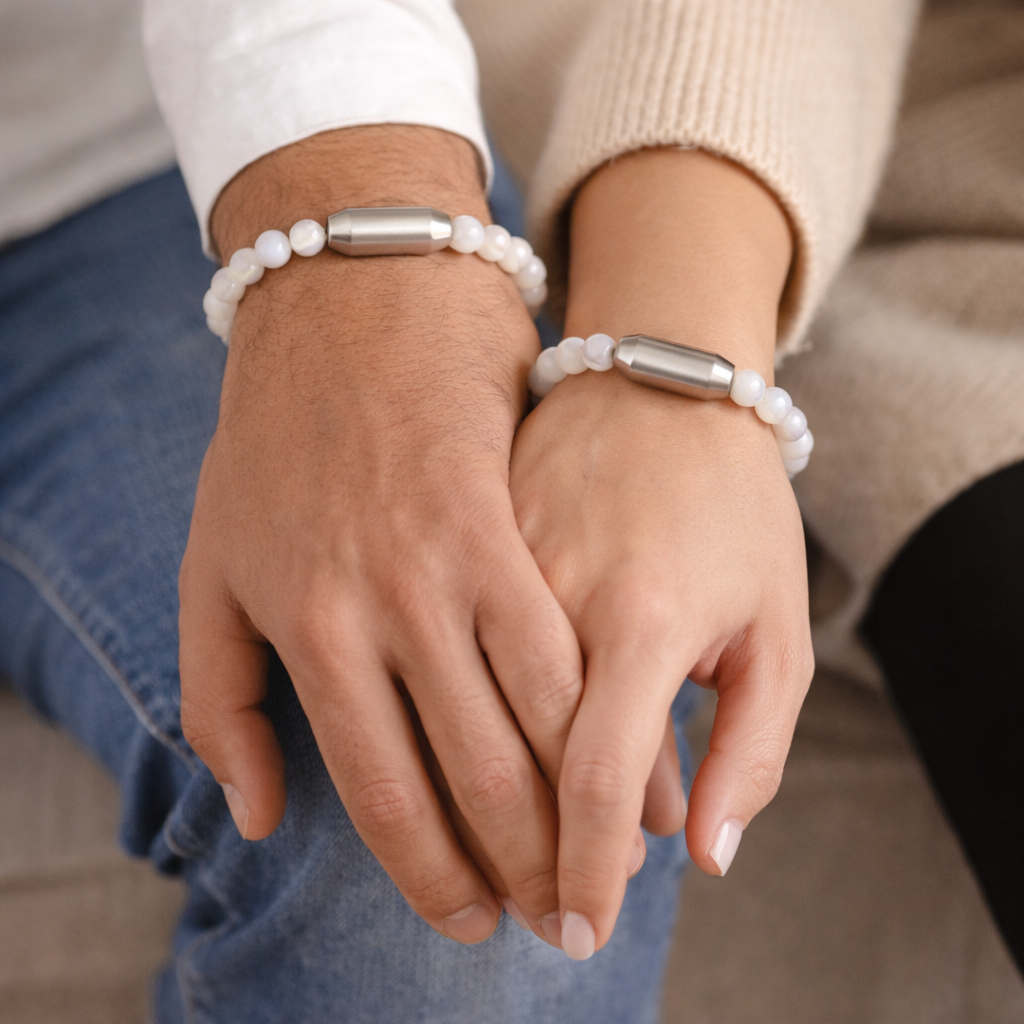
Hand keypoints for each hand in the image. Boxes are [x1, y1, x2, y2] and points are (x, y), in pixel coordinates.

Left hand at [178, 127, 583, 943]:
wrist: (349, 297)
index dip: (434, 872)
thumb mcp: (208, 566)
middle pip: (471, 773)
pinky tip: (625, 755)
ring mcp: (452, 559)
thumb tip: (258, 817)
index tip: (471, 916)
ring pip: (534, 719)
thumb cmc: (273, 438)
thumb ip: (219, 703)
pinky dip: (601, 713)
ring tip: (605, 858)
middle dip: (524, 862)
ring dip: (579, 807)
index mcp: (308, 630)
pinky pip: (566, 639)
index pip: (383, 792)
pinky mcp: (511, 516)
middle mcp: (383, 607)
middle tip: (557, 914)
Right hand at [509, 149, 813, 957]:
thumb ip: (751, 747)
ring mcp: (477, 563)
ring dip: (474, 804)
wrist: (652, 375)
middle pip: (511, 766)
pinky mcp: (445, 546)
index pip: (599, 781)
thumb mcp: (777, 623)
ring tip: (490, 860)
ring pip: (457, 720)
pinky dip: (451, 724)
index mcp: (642, 613)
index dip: (587, 870)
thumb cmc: (728, 501)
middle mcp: (544, 591)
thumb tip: (704, 855)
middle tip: (527, 908)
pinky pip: (435, 655)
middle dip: (519, 858)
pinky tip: (462, 763)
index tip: (580, 923)